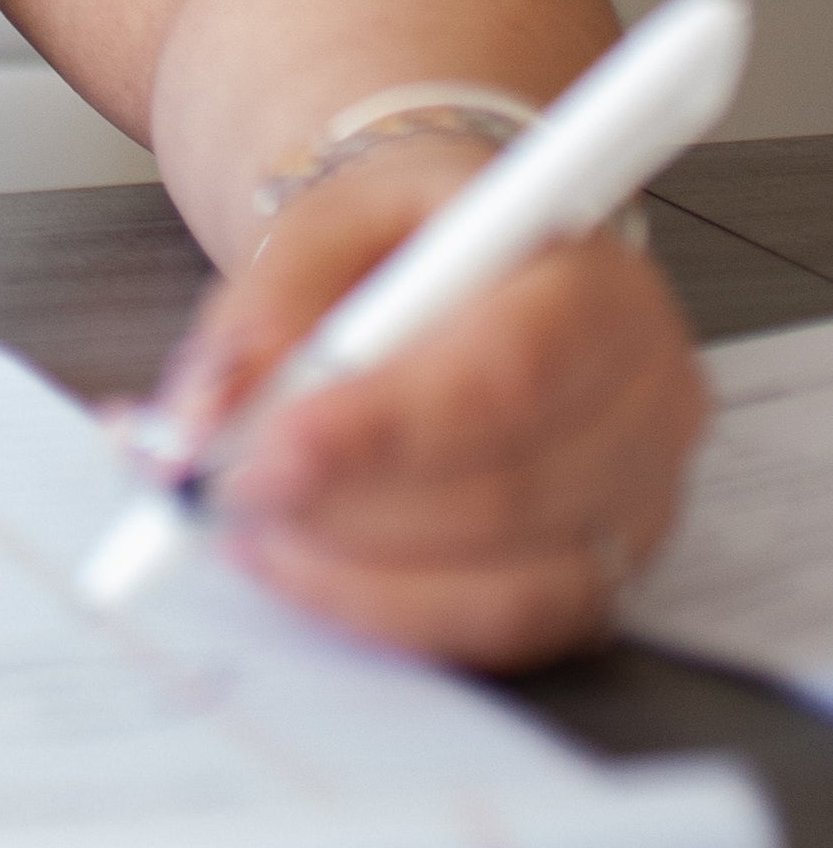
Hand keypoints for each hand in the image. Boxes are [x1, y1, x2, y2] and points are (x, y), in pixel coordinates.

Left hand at [141, 143, 707, 670]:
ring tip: (253, 529)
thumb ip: (263, 310)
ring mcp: (637, 496)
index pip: (506, 374)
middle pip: (505, 490)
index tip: (267, 452)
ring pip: (507, 581)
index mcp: (592, 280)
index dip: (384, 429)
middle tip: (230, 495)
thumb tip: (203, 419)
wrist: (451, 254)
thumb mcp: (326, 220)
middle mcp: (645, 396)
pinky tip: (309, 567)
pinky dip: (390, 610)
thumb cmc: (406, 235)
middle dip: (349, 507)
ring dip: (356, 570)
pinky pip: (503, 627)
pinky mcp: (606, 568)